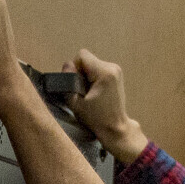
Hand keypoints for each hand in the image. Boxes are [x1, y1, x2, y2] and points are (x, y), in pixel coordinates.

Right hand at [69, 49, 147, 163]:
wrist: (115, 127)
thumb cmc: (95, 119)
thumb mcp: (75, 103)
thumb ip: (67, 82)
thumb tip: (67, 66)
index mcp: (104, 72)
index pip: (81, 55)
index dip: (74, 68)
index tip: (75, 84)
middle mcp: (112, 66)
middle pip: (87, 59)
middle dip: (80, 72)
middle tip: (81, 91)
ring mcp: (116, 70)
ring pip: (92, 64)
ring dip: (86, 76)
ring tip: (88, 93)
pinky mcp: (116, 74)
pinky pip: (98, 69)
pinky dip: (92, 78)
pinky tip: (94, 92)